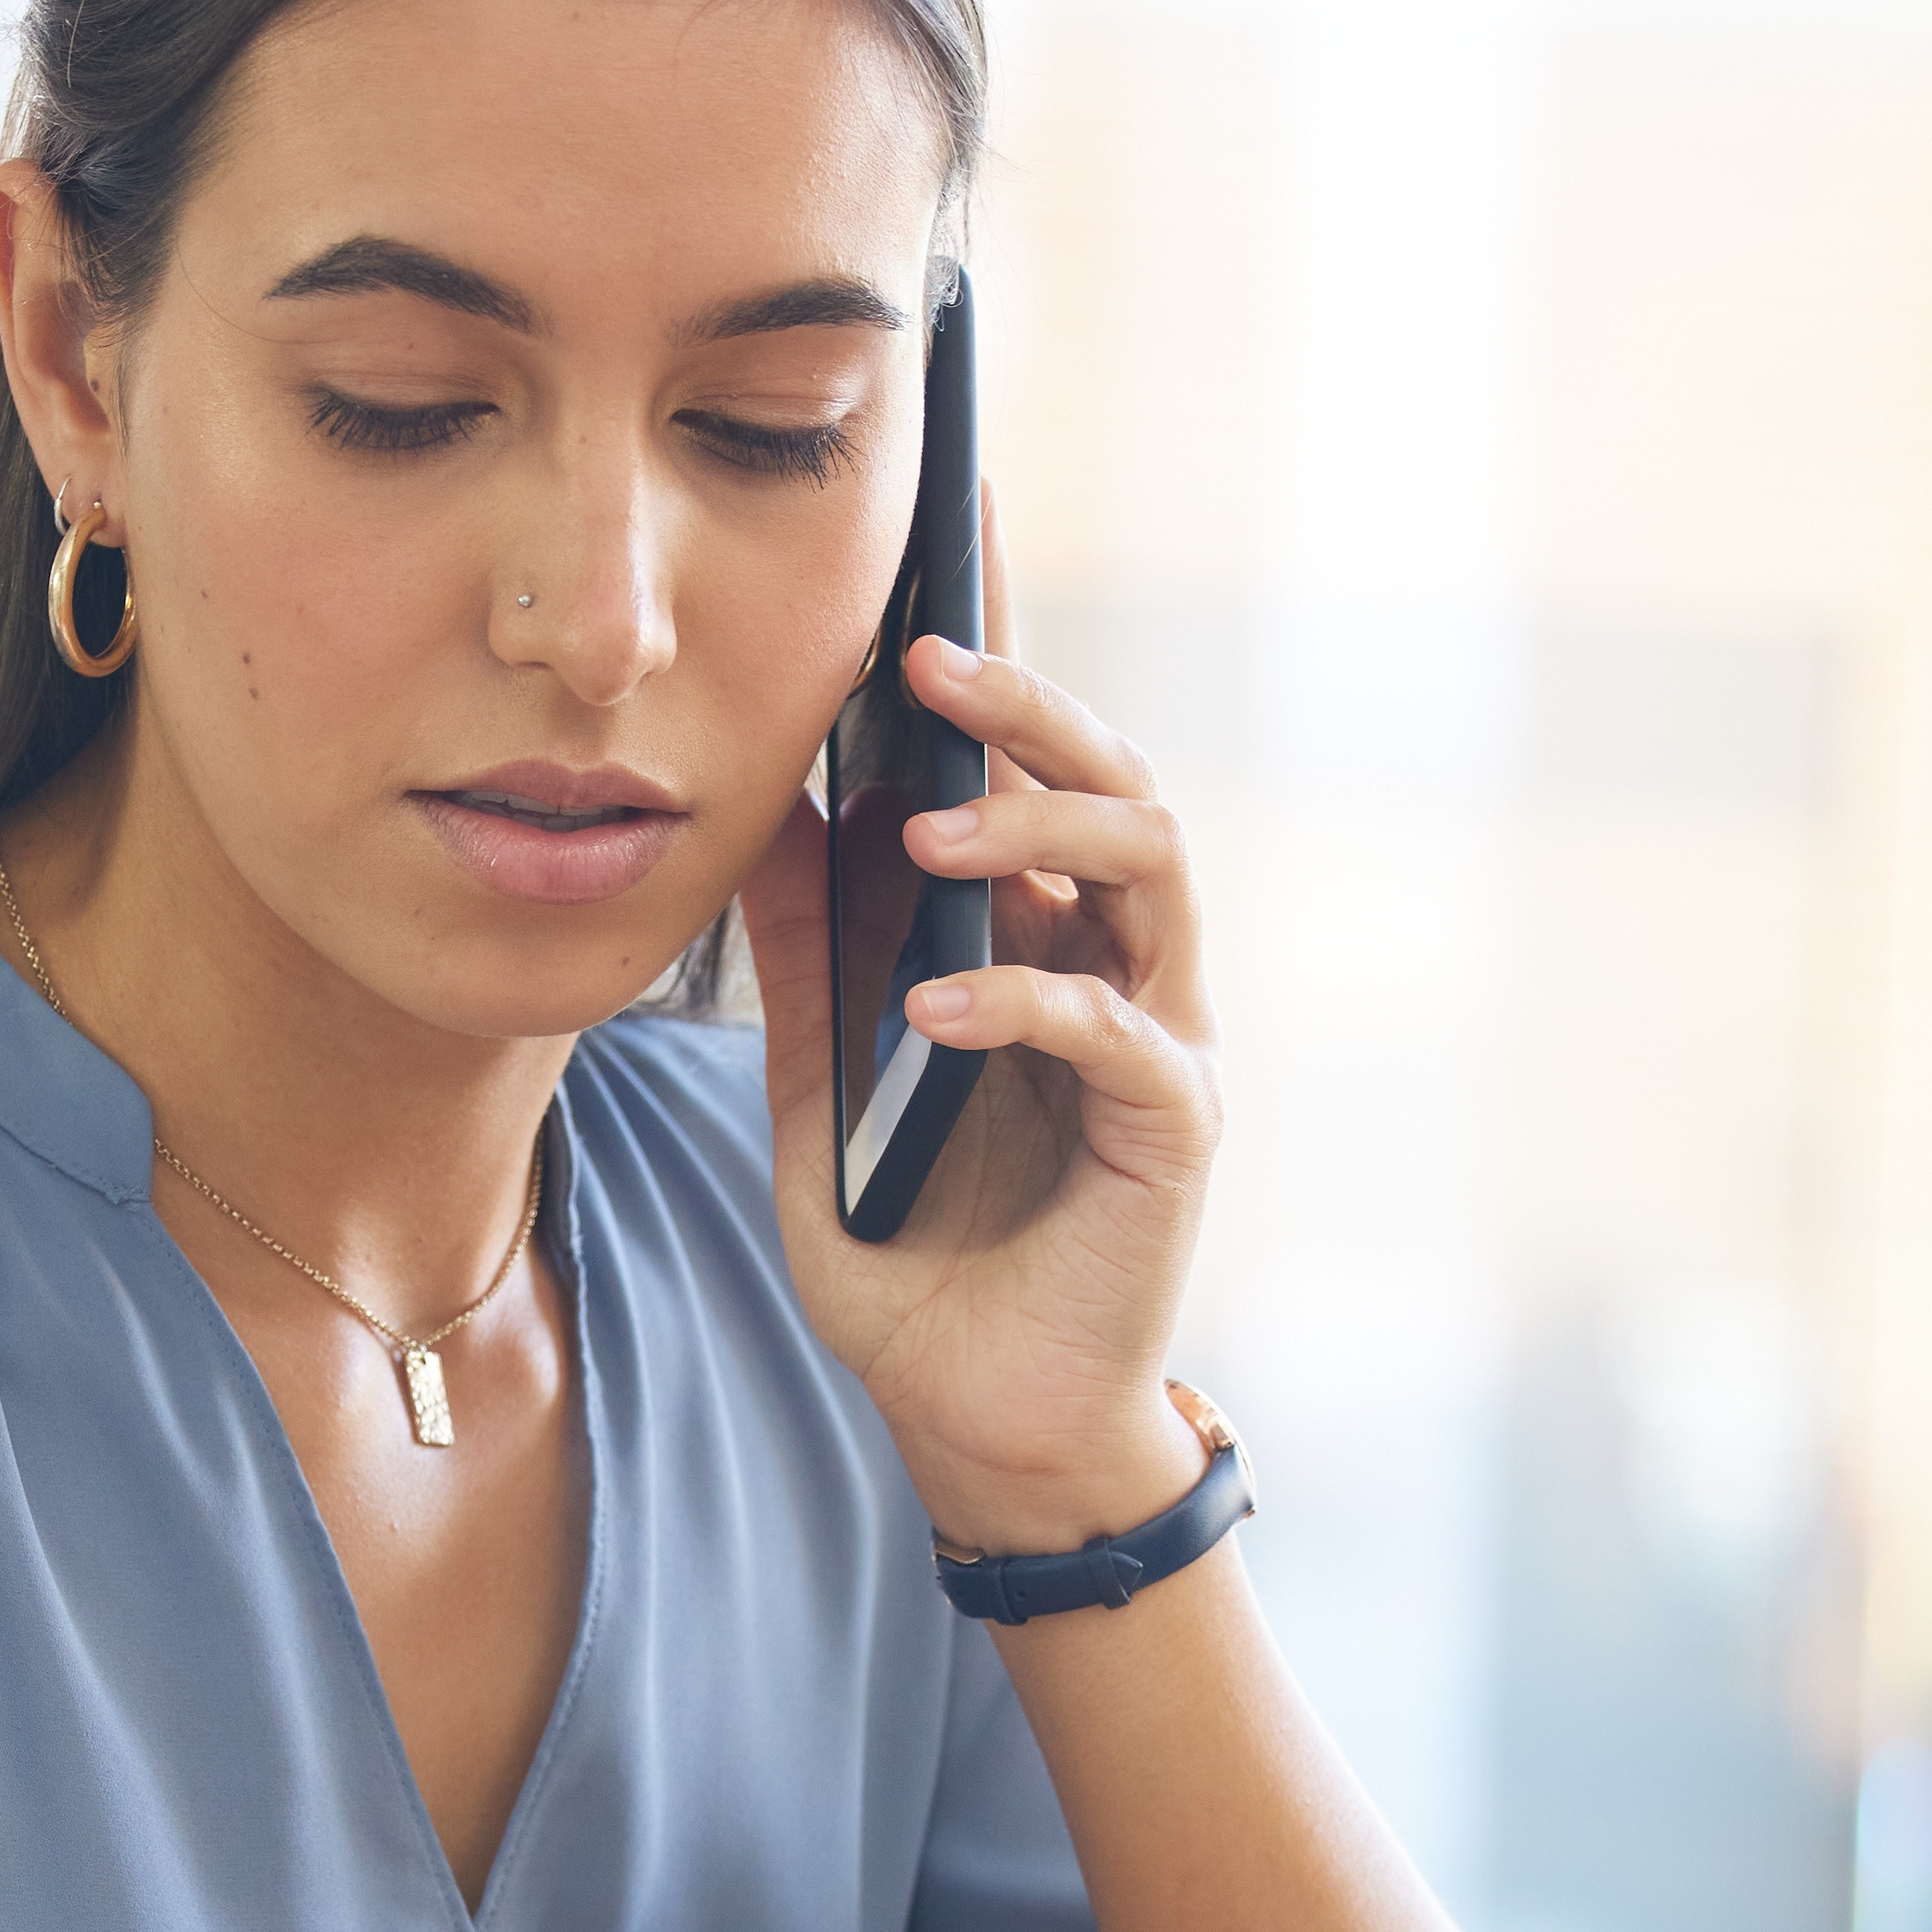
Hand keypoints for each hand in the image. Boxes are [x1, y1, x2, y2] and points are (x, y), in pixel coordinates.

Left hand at [741, 493, 1222, 1554]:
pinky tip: (936, 1007)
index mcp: (1039, 929)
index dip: (998, 640)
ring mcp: (1160, 1034)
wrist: (977, 1417)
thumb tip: (755, 807)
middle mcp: (1118, 959)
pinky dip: (1028, 997)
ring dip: (1038, 825)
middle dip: (1024, 702)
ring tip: (927, 835)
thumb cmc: (916, 1253)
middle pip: (1114, 773)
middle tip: (921, 666)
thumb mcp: (819, 1085)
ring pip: (1151, 860)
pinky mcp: (1176, 1126)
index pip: (1029, 759)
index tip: (954, 514)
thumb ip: (805, 957)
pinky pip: (1122, 1026)